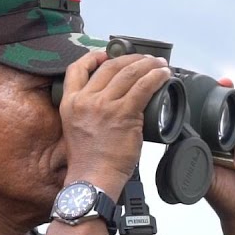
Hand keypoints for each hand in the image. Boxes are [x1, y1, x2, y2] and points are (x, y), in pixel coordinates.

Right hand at [59, 51, 171, 196]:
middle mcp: (85, 100)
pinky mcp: (123, 114)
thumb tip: (112, 101)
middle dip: (130, 59)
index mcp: (70, 103)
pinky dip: (156, 77)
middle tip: (144, 60)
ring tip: (159, 65)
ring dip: (147, 65)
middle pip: (109, 67)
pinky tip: (164, 75)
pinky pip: (143, 87)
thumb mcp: (76, 129)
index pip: (76, 69)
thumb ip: (88, 111)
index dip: (93, 57)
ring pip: (128, 73)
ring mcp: (104, 106)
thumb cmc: (89, 161)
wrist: (92, 180)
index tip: (106, 55)